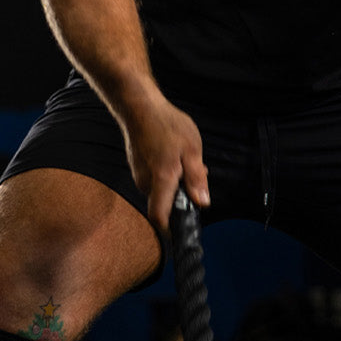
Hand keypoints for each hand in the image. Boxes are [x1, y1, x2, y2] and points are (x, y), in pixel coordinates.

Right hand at [119, 94, 209, 230]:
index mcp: (161, 179)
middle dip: (183, 195)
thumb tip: (202, 203)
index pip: (160, 216)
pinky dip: (168, 172)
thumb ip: (196, 178)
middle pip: (166, 202)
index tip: (181, 234)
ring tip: (185, 157)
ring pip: (162, 189)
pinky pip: (155, 178)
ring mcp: (139, 174)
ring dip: (177, 181)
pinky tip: (174, 153)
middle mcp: (145, 181)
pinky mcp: (138, 167)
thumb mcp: (192, 149)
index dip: (170, 230)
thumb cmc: (167, 125)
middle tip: (197, 172)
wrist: (140, 106)